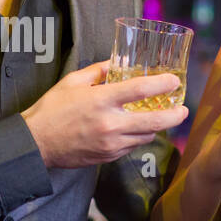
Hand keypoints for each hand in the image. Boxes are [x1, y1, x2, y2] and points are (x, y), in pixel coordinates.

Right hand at [21, 59, 188, 168]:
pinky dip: (137, 137)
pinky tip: (135, 129)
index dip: (163, 84)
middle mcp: (110, 123)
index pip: (141, 89)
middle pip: (155, 120)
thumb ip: (98, 72)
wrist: (36, 144)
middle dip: (175, 115)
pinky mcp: (108, 157)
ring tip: (159, 117)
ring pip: (146, 136)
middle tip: (183, 109)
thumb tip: (117, 63)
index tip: (174, 80)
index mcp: (102, 100)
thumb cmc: (52, 109)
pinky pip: (132, 146)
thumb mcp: (72, 82)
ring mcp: (111, 143)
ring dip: (156, 127)